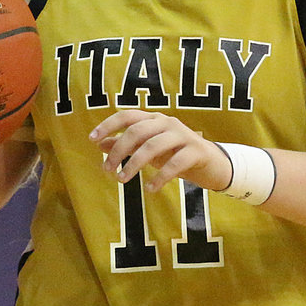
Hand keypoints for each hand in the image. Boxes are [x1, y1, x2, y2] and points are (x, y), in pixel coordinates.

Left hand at [89, 110, 231, 193]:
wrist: (212, 164)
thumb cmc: (176, 154)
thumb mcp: (148, 149)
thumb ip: (126, 144)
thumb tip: (99, 143)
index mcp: (154, 119)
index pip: (127, 116)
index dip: (108, 126)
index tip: (92, 139)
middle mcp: (168, 123)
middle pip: (137, 131)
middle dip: (118, 151)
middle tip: (107, 170)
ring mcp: (183, 136)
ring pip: (153, 146)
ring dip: (134, 163)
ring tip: (122, 180)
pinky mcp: (196, 152)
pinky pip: (175, 163)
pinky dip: (160, 177)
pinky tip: (149, 189)